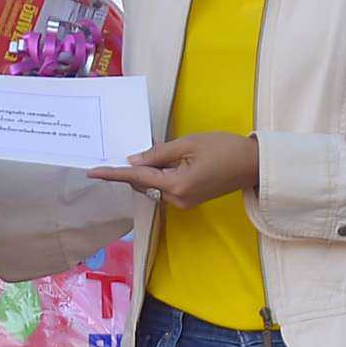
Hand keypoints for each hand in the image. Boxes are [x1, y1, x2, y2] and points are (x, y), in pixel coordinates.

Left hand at [91, 133, 258, 209]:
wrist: (253, 164)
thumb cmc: (224, 148)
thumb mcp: (188, 144)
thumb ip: (158, 154)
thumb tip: (133, 162)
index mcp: (176, 186)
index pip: (137, 178)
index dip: (114, 173)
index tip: (92, 171)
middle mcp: (176, 200)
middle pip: (144, 184)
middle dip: (132, 169)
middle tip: (123, 150)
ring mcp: (184, 203)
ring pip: (154, 186)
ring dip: (147, 171)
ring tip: (145, 151)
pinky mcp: (189, 200)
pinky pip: (165, 187)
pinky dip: (159, 175)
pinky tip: (159, 160)